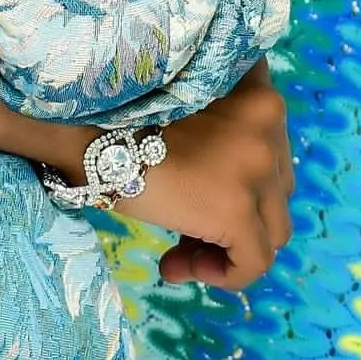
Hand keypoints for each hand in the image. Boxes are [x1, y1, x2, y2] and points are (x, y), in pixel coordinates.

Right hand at [121, 61, 293, 289]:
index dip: (244, 177)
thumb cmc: (120, 114)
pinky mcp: (238, 208)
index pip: (274, 143)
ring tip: (178, 252)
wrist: (85, 127)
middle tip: (183, 227)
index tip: (201, 194)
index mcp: (257, 84)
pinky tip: (175, 267)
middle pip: (275, 188)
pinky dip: (224, 275)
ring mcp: (260, 162)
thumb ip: (224, 126)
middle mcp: (271, 113)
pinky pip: (255, 263)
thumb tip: (227, 189)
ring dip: (227, 247)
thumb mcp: (187, 103)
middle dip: (235, 215)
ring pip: (273, 228)